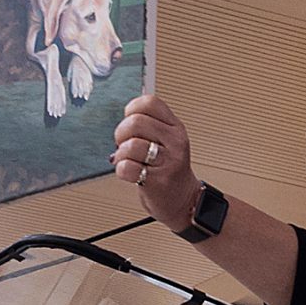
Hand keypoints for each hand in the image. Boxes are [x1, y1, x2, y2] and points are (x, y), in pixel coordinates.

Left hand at [112, 96, 203, 228]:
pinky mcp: (158, 181)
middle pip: (136, 122)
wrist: (183, 201)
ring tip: (129, 161)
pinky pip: (127, 168)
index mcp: (176, 128)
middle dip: (121, 133)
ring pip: (131, 145)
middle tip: (124, 144)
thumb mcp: (167, 141)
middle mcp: (175, 143)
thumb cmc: (169, 171)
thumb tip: (126, 113)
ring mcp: (168, 162)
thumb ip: (150, 125)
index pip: (150, 103)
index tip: (131, 121)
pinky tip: (131, 173)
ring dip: (121, 154)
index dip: (132, 109)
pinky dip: (122, 170)